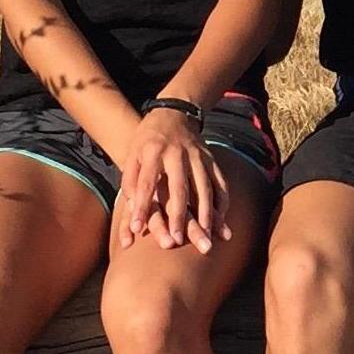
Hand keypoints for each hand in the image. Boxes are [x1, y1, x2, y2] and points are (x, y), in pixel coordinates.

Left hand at [117, 105, 228, 254]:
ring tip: (205, 236)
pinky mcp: (212, 159)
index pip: (146, 183)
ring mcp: (198, 155)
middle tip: (176, 240)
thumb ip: (130, 180)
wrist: (174, 113)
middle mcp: (177, 153)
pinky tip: (221, 221)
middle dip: (179, 216)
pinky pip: (220, 183)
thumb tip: (131, 207)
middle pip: (179, 188)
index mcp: (152, 151)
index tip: (136, 229)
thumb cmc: (147, 140)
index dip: (141, 206)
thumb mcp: (131, 153)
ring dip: (206, 214)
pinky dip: (222, 203)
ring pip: (204, 187)